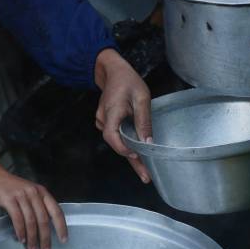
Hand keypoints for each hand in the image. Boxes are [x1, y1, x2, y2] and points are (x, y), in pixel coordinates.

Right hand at [0, 145, 66, 248]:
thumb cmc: (10, 186)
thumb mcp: (29, 192)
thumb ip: (37, 204)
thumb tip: (43, 226)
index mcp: (42, 192)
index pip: (56, 211)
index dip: (61, 227)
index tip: (63, 240)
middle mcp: (34, 193)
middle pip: (44, 219)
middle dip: (45, 237)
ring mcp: (22, 196)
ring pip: (31, 221)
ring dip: (32, 237)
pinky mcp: (9, 199)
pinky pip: (17, 218)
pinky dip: (20, 231)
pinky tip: (21, 239)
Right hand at [92, 48, 152, 182]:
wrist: (112, 71)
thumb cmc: (128, 81)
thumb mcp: (142, 97)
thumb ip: (144, 121)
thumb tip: (148, 143)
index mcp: (112, 112)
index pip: (112, 136)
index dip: (124, 149)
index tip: (138, 158)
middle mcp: (103, 119)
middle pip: (116, 144)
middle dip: (132, 161)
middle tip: (146, 177)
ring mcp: (102, 121)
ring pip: (117, 141)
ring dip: (131, 153)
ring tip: (145, 169)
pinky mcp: (105, 122)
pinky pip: (116, 136)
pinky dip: (127, 144)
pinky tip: (139, 152)